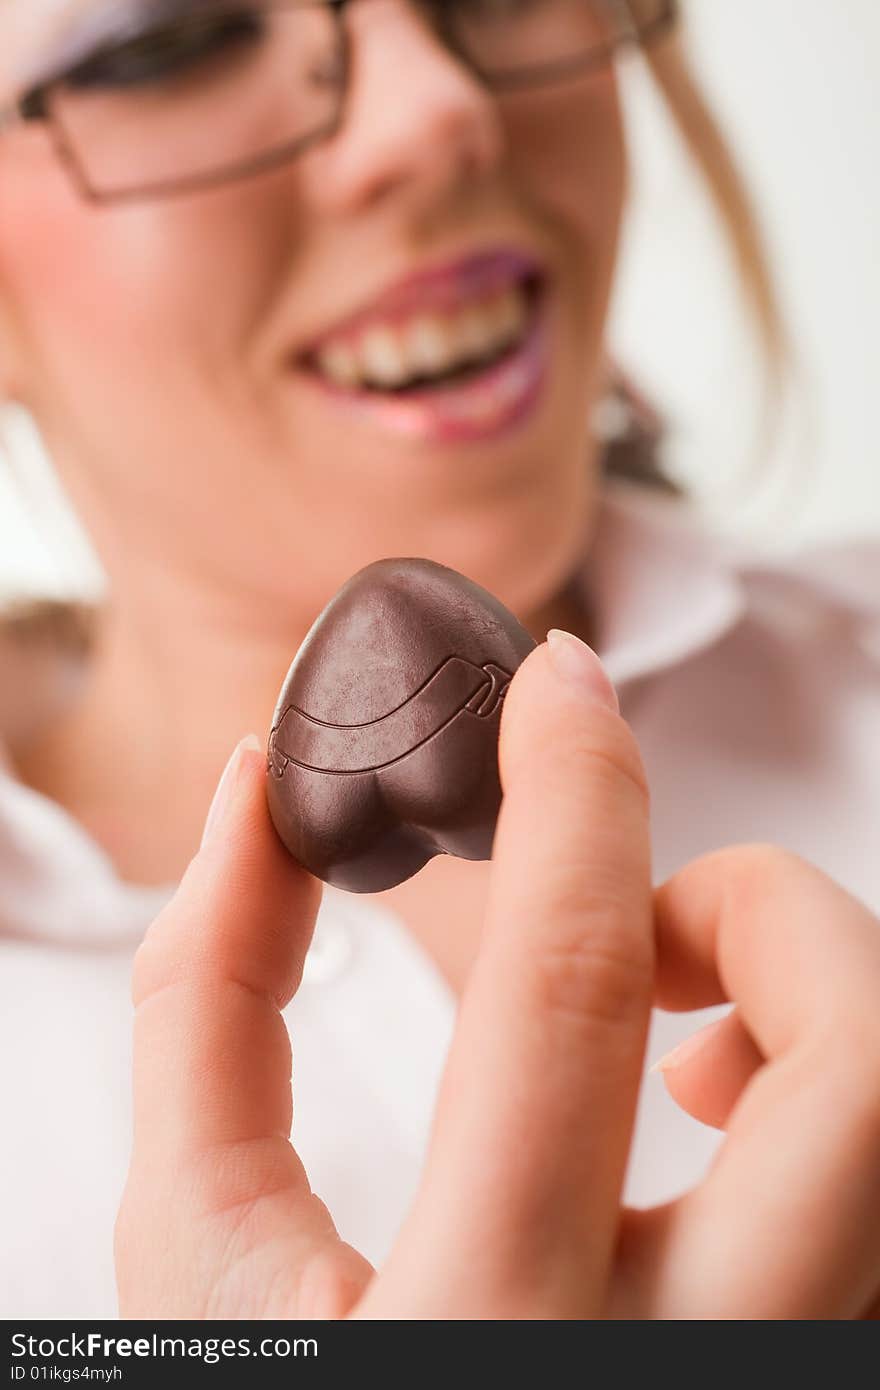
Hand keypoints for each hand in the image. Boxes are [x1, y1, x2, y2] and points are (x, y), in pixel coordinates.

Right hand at [114, 634, 879, 1317]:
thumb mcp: (200, 1247)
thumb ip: (213, 999)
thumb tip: (262, 796)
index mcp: (476, 1325)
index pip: (570, 986)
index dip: (578, 787)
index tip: (561, 681)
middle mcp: (669, 1373)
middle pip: (852, 1065)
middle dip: (758, 911)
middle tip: (642, 923)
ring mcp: (775, 1384)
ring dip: (813, 1008)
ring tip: (675, 1043)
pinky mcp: (816, 1370)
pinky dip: (838, 1107)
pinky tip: (719, 1135)